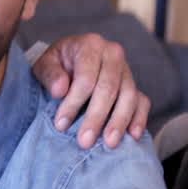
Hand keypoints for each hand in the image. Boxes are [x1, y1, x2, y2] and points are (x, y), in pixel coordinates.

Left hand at [32, 33, 150, 149]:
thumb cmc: (58, 65)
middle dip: (96, 117)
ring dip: (119, 122)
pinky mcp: (135, 86)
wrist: (72, 60)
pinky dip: (139, 119)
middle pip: (108, 88)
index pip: (86, 78)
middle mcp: (113, 54)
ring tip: (109, 143)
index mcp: (91, 45)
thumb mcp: (45, 65)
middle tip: (84, 141)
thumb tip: (60, 90)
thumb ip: (49, 74)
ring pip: (128, 96)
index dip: (73, 103)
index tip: (61, 124)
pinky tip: (132, 136)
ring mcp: (127, 71)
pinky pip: (142, 102)